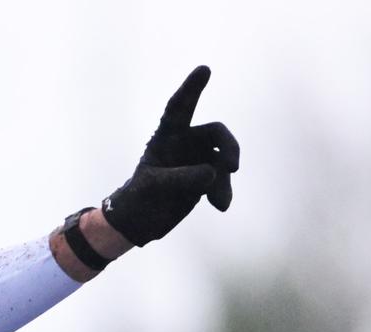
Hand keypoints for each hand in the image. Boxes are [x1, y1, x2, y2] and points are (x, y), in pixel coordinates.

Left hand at [101, 66, 239, 245]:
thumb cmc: (137, 201)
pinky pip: (223, 179)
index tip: (204, 69)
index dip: (191, 89)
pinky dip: (224, 191)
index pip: (178, 108)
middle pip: (217, 132)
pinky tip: (221, 206)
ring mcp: (197, 159)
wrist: (139, 223)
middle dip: (230, 146)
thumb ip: (181, 178)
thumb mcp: (153, 189)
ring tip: (219, 203)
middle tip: (233, 166)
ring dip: (224, 180)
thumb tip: (213, 172)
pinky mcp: (206, 177)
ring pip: (223, 160)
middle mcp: (184, 143)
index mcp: (165, 138)